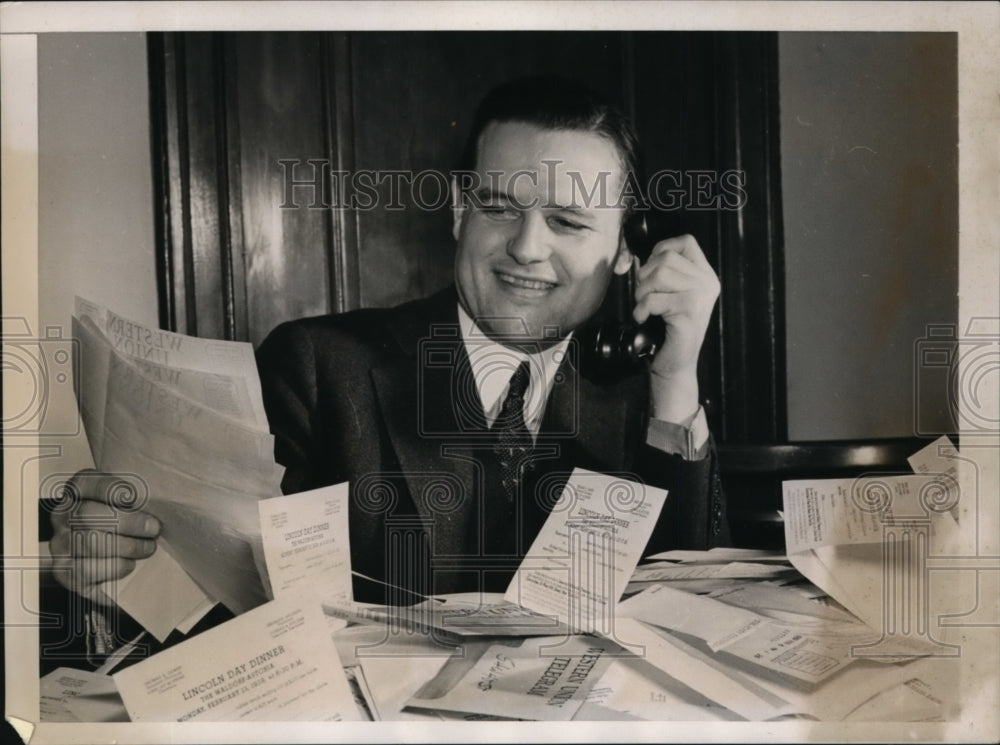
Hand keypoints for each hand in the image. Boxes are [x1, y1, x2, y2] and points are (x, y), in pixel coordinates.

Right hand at [49, 470, 159, 604]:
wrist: (100, 558)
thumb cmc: (121, 523)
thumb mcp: (126, 502)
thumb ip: (135, 497)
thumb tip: (161, 499)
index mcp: (77, 492)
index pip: (85, 482)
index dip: (110, 488)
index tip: (134, 496)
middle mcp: (62, 516)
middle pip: (87, 515)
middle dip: (128, 523)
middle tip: (154, 529)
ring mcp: (60, 545)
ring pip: (89, 544)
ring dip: (127, 547)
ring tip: (148, 548)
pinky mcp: (65, 572)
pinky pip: (87, 571)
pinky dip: (115, 567)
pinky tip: (129, 563)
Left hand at [633, 234, 719, 421]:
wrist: (675, 363)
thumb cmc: (667, 328)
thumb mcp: (670, 293)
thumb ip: (663, 271)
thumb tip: (638, 255)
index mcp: (706, 275)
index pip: (686, 242)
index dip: (662, 249)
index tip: (651, 270)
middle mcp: (707, 283)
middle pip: (666, 258)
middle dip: (645, 276)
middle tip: (645, 296)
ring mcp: (700, 297)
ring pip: (660, 275)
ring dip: (642, 292)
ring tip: (645, 307)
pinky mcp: (688, 312)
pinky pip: (654, 299)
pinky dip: (641, 309)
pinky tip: (643, 319)